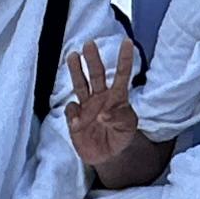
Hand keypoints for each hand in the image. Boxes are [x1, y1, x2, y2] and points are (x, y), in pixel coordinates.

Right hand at [62, 38, 144, 169]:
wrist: (107, 156)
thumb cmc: (121, 135)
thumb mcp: (127, 128)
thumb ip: (117, 119)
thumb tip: (102, 115)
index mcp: (117, 96)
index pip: (122, 74)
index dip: (124, 59)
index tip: (128, 42)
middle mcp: (101, 97)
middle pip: (96, 74)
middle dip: (92, 59)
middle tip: (89, 43)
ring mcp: (87, 106)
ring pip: (80, 85)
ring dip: (76, 71)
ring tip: (73, 56)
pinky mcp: (75, 118)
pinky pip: (71, 110)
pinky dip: (73, 113)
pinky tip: (77, 122)